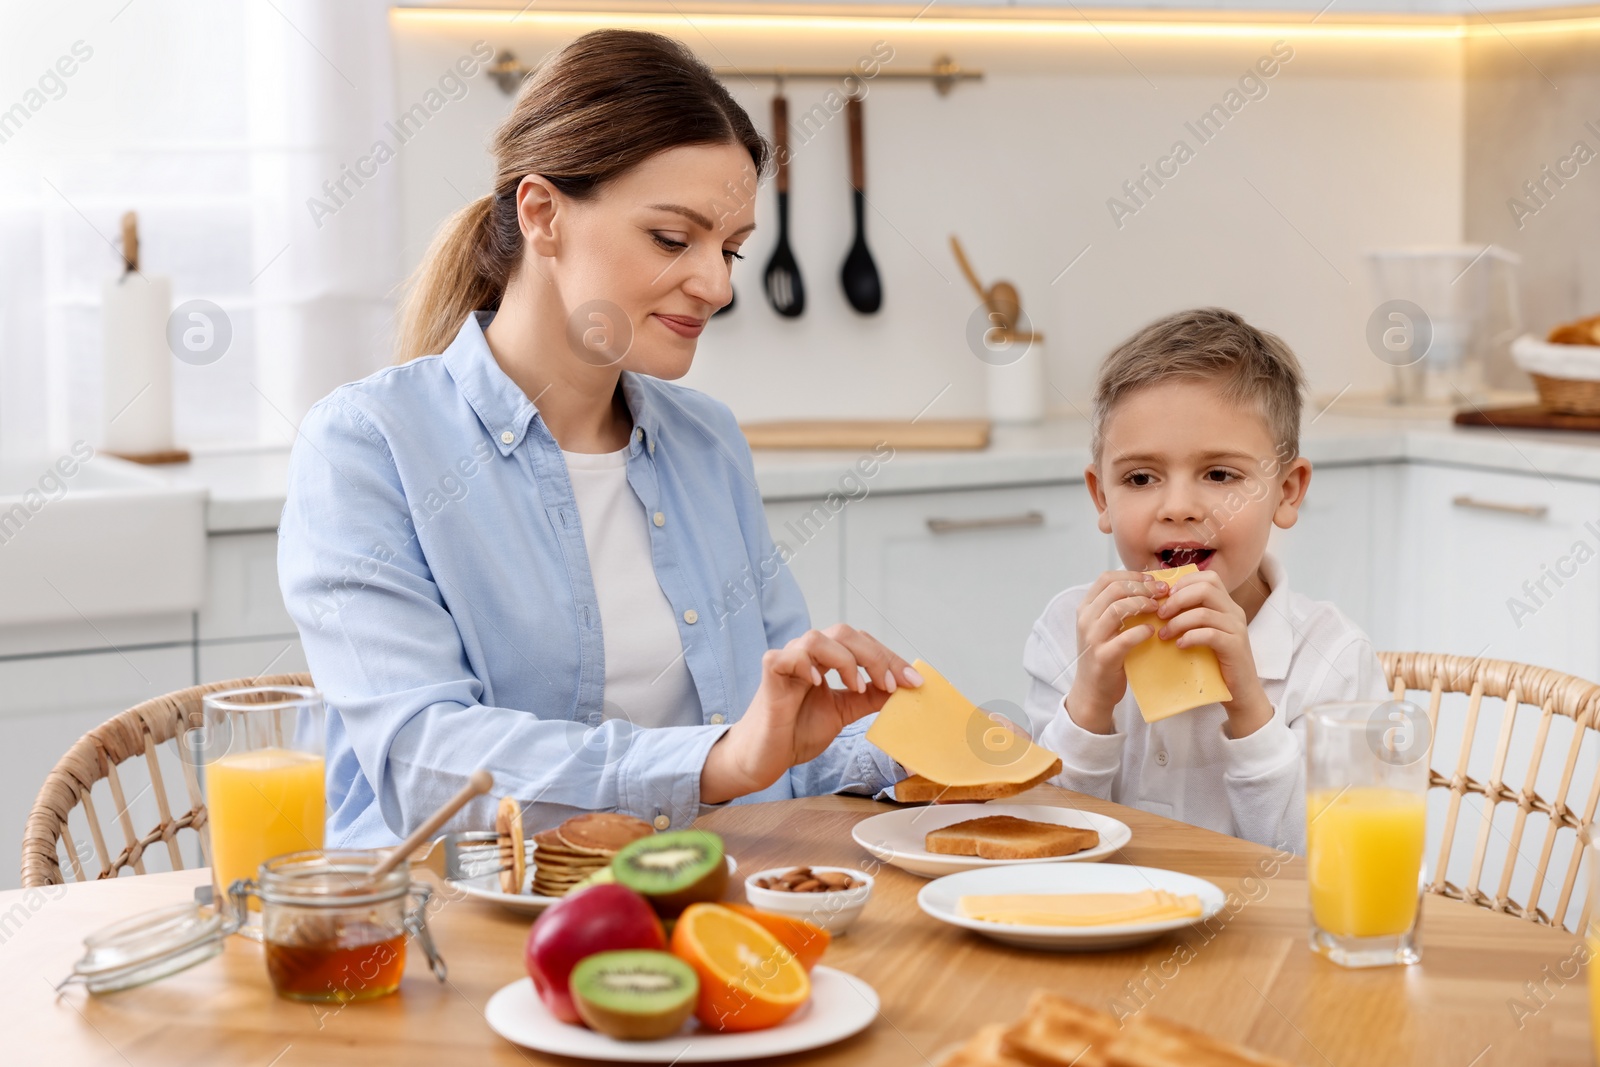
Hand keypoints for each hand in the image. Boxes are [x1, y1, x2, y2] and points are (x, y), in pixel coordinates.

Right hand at [701, 624, 922, 803]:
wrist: (765, 758)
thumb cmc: (797, 731)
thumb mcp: (844, 712)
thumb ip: (869, 697)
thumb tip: (903, 689)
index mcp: (826, 660)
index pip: (862, 644)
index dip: (889, 658)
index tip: (914, 681)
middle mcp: (807, 654)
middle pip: (844, 633)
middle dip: (875, 656)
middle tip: (892, 684)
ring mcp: (787, 661)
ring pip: (817, 638)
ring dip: (845, 660)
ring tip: (857, 687)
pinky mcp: (769, 673)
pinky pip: (787, 656)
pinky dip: (806, 664)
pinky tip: (819, 683)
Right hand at [1064, 570, 1167, 734]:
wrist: (1092, 690)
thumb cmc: (1105, 655)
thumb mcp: (1105, 627)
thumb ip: (1118, 607)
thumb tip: (1149, 586)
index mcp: (1086, 608)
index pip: (1106, 578)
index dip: (1132, 575)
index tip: (1152, 580)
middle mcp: (1086, 619)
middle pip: (1115, 589)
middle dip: (1143, 587)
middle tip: (1163, 592)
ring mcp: (1092, 638)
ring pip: (1117, 608)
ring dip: (1143, 604)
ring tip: (1158, 608)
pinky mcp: (1103, 657)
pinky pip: (1125, 638)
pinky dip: (1142, 631)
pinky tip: (1152, 631)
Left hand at [1153, 569, 1272, 737]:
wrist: (1240, 692)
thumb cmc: (1216, 662)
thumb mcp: (1203, 633)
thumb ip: (1190, 616)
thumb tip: (1157, 605)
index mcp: (1226, 605)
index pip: (1208, 577)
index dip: (1183, 582)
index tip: (1164, 597)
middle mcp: (1234, 612)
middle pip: (1206, 588)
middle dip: (1177, 599)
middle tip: (1160, 615)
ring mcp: (1236, 628)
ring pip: (1204, 612)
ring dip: (1178, 621)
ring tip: (1164, 634)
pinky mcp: (1235, 646)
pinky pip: (1209, 634)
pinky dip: (1190, 637)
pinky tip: (1179, 645)